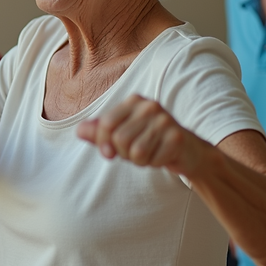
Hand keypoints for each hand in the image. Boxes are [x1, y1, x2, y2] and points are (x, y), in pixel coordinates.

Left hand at [76, 94, 205, 176]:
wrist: (186, 150)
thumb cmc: (148, 140)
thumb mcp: (121, 135)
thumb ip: (99, 132)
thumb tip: (79, 131)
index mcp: (133, 101)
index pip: (105, 124)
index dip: (102, 143)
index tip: (108, 153)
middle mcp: (149, 106)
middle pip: (119, 139)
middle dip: (124, 154)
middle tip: (136, 151)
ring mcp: (165, 120)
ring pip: (136, 151)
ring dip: (139, 160)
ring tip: (149, 153)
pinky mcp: (177, 137)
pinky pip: (153, 160)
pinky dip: (154, 163)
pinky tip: (162, 155)